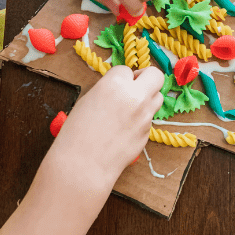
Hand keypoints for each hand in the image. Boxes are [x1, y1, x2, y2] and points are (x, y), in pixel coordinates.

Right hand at [47, 65, 163, 186]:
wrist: (84, 164)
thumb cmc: (77, 132)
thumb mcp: (88, 100)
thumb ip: (108, 90)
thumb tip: (119, 89)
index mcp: (115, 84)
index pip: (126, 69)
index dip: (119, 78)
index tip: (113, 86)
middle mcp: (135, 96)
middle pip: (155, 75)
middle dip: (146, 78)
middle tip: (135, 86)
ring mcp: (145, 115)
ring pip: (158, 97)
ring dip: (147, 98)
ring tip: (130, 108)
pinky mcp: (148, 132)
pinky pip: (149, 118)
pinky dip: (141, 119)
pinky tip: (125, 129)